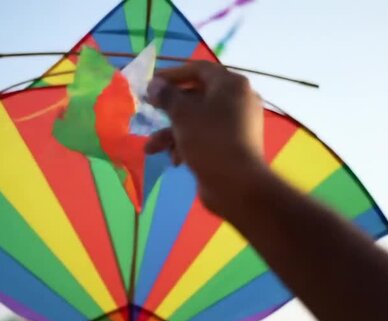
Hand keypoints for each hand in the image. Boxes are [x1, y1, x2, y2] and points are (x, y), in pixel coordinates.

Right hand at [145, 61, 266, 218]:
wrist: (237, 184)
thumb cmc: (209, 140)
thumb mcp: (182, 114)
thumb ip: (166, 95)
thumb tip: (155, 84)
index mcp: (231, 85)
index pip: (199, 69)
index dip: (172, 74)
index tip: (151, 82)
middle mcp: (238, 100)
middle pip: (197, 96)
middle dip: (169, 109)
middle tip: (149, 110)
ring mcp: (237, 124)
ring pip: (198, 120)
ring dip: (172, 132)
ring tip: (152, 148)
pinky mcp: (232, 145)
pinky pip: (206, 136)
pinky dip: (187, 144)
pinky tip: (174, 160)